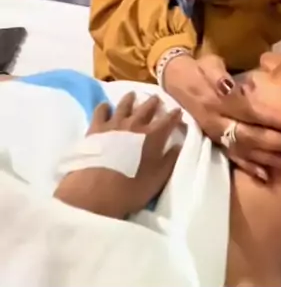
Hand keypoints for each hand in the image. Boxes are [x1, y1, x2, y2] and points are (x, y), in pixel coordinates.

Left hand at [54, 93, 181, 217]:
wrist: (96, 191)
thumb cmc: (131, 189)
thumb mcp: (158, 179)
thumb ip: (169, 160)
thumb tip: (178, 145)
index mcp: (153, 136)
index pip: (168, 120)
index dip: (174, 115)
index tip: (178, 110)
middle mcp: (135, 125)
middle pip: (147, 108)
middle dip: (153, 102)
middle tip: (156, 98)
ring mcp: (114, 124)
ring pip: (124, 105)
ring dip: (130, 99)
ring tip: (132, 95)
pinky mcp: (96, 129)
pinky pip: (101, 111)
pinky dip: (105, 107)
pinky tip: (105, 106)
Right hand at [164, 53, 280, 181]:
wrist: (174, 83)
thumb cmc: (197, 70)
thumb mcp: (206, 64)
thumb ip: (217, 74)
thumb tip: (228, 85)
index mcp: (218, 102)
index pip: (251, 113)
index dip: (273, 120)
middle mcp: (218, 123)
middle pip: (251, 137)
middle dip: (278, 145)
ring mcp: (216, 136)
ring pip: (245, 152)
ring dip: (269, 160)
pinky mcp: (215, 143)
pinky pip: (233, 158)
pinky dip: (249, 168)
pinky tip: (266, 176)